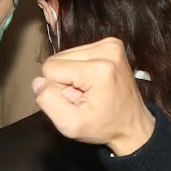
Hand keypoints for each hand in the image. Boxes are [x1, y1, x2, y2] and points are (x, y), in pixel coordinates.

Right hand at [33, 38, 154, 155]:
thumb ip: (48, 102)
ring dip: (73, 75)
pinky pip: (78, 53)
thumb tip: (37, 81)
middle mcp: (108, 50)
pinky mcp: (112, 44)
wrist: (133, 125)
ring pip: (67, 55)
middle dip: (65, 81)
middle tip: (84, 97)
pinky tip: (95, 83)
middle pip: (58, 59)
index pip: (51, 67)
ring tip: (91, 91)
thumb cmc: (104, 126)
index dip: (58, 88)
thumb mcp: (71, 125)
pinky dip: (81, 69)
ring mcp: (112, 45)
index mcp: (99, 68)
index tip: (77, 100)